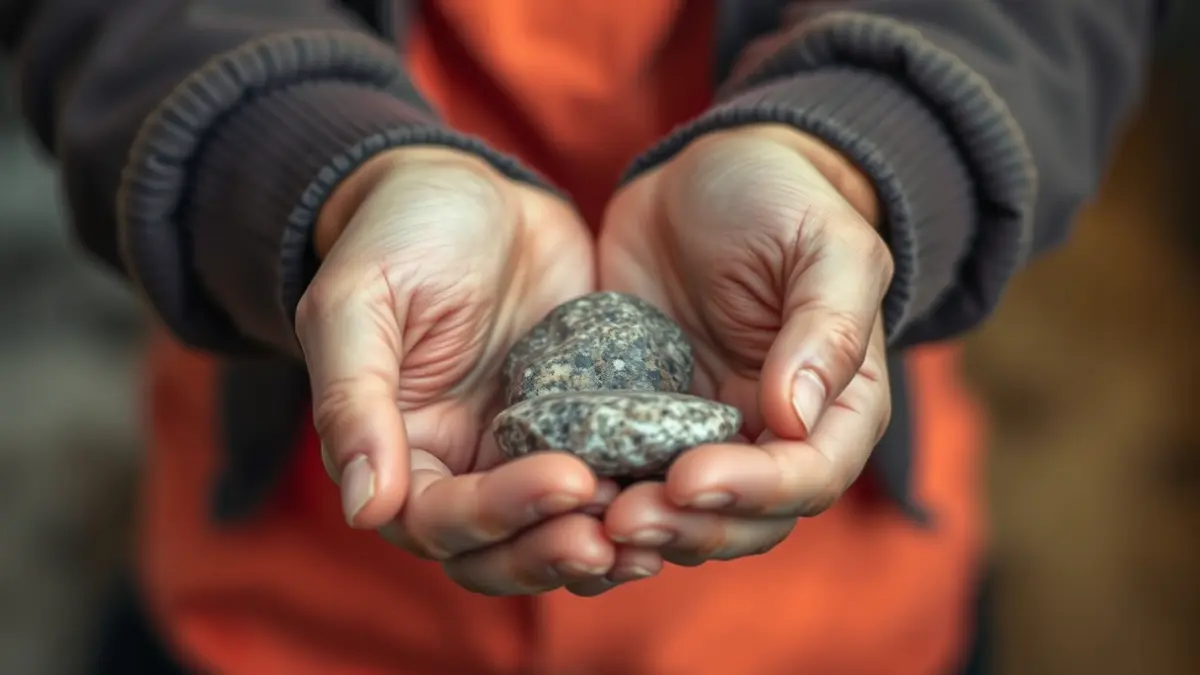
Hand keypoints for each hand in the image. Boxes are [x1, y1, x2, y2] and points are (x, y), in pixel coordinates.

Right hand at [297, 147, 651, 594]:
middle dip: (554, 550)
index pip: (440, 521)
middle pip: (501, 551)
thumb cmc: (401, 234)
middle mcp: (463, 469)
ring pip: (559, 532)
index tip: (567, 478)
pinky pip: (612, 480)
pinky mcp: (584, 429)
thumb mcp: (361, 302)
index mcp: (402, 453)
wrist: (476, 192)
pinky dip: (639, 496)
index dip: (499, 514)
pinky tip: (682, 492)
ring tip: (655, 529)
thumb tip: (364, 508)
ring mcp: (527, 452)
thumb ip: (353, 401)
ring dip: (601, 545)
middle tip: (613, 534)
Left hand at [596, 124, 892, 568]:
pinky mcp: (641, 424)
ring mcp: (703, 436)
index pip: (810, 477)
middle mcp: (773, 436)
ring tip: (589, 520)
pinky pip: (623, 475)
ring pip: (683, 515)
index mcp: (835, 405)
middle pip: (746, 519)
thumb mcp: (823, 245)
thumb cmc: (781, 199)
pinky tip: (557, 494)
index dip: (756, 492)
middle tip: (624, 519)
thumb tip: (797, 419)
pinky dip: (598, 497)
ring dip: (642, 530)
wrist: (704, 178)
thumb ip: (828, 330)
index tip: (690, 480)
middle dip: (689, 529)